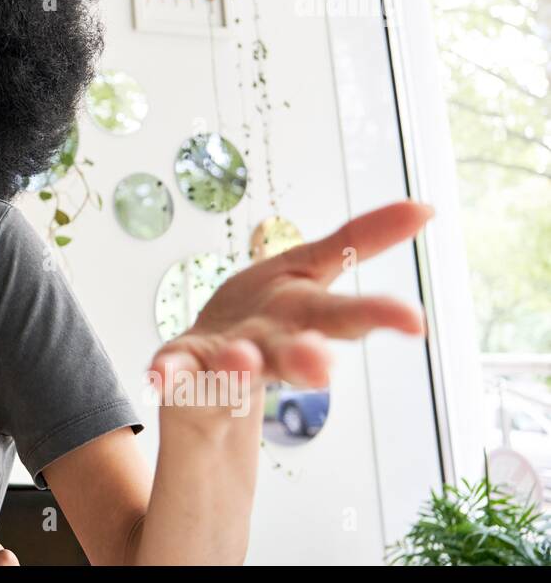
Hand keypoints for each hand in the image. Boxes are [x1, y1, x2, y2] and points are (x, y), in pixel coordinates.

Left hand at [147, 200, 434, 424]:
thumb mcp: (311, 268)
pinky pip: (175, 370)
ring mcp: (224, 360)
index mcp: (304, 317)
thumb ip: (358, 241)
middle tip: (320, 366)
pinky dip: (170, 374)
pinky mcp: (183, 366)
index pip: (345, 315)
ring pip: (236, 366)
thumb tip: (425, 207)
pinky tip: (158, 375)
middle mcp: (269, 345)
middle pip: (293, 351)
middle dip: (307, 356)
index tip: (415, 322)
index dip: (378, 315)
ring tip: (241, 358)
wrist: (210, 375)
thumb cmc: (267, 315)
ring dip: (239, 364)